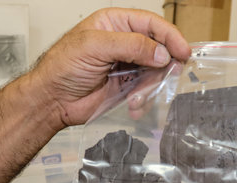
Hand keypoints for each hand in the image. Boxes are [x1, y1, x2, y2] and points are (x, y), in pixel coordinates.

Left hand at [26, 8, 190, 128]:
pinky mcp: (127, 87)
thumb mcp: (94, 46)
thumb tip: (160, 52)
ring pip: (156, 73)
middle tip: (168, 76)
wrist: (53, 100)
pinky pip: (147, 91)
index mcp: (115, 23)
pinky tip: (133, 105)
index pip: (151, 24)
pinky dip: (144, 100)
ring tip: (137, 97)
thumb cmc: (62, 67)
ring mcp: (127, 65)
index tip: (182, 51)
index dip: (170, 36)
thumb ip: (130, 45)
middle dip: (164, 65)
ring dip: (151, 87)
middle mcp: (124, 42)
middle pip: (159, 49)